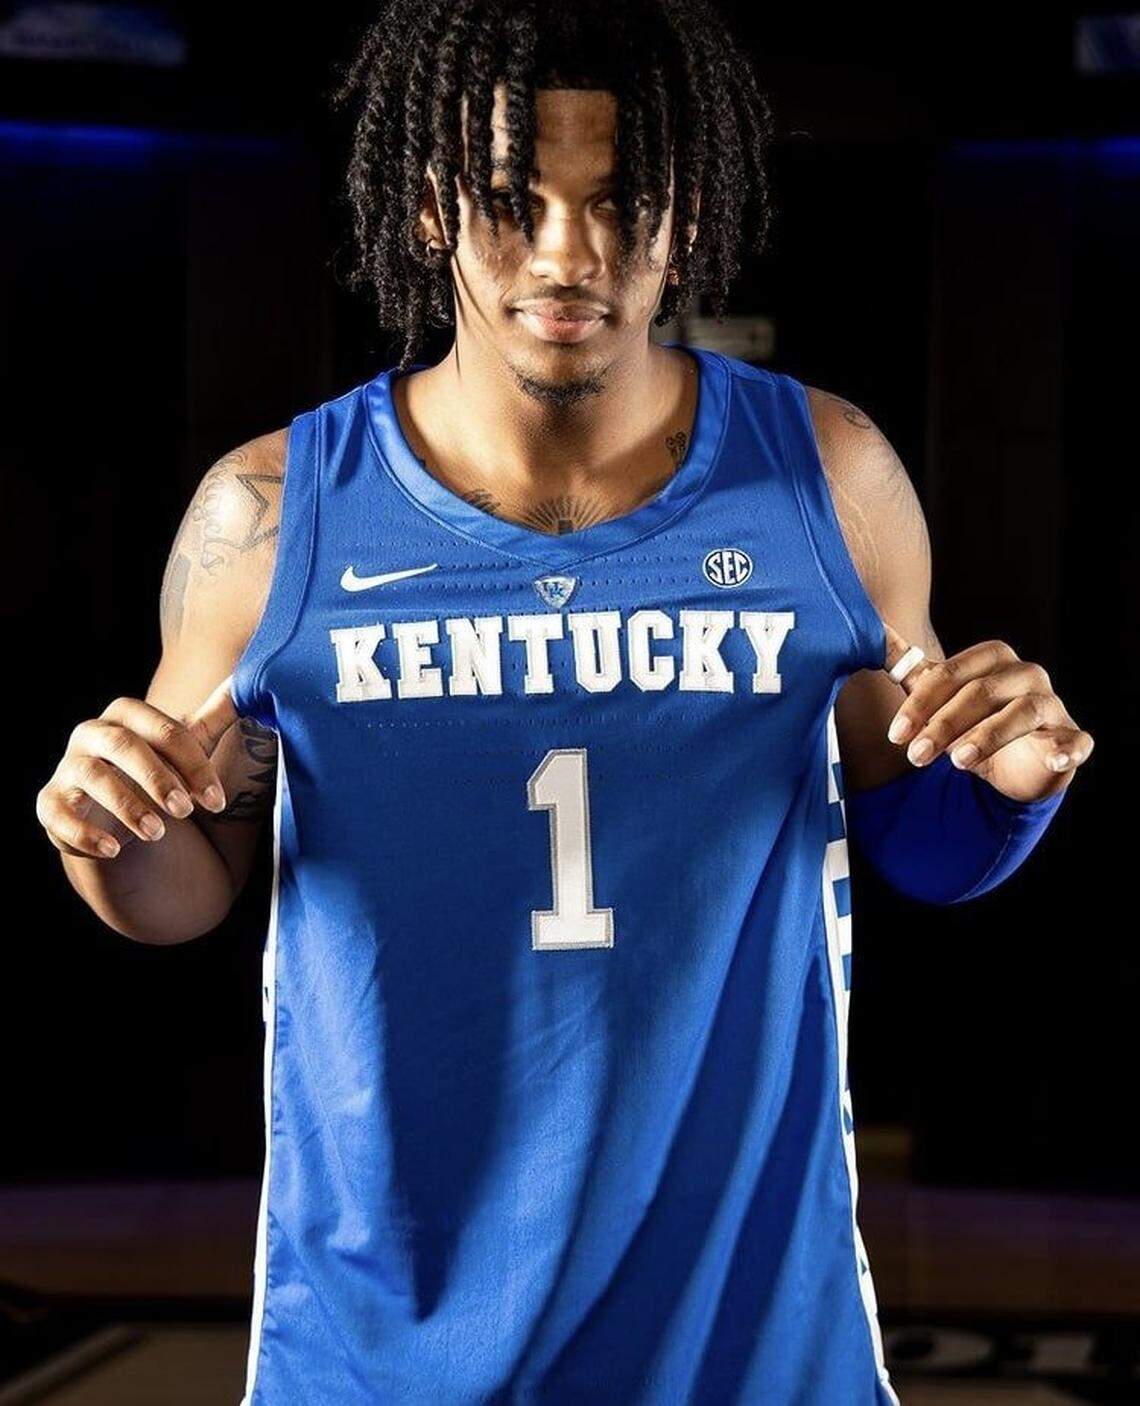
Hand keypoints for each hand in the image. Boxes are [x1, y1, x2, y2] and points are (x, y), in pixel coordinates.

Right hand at [36, 675, 239, 858]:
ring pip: (92, 777)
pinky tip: (114, 849)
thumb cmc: (155, 769)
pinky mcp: (50, 803)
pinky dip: (85, 834)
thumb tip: (243, 685)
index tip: (216, 800)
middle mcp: (91, 734)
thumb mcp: (185, 747)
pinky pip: (59, 815)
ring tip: (158, 833)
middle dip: (157, 778)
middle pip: (123, 746)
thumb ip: (212, 719)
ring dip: (127, 806)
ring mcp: (67, 768)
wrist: (115, 808)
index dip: (194, 764)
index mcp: (126, 715)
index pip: (164, 730)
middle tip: (185, 811)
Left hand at [881, 623, 1093, 802]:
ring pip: (1024, 713)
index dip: (920, 703)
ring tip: (957, 762)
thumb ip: (909, 665)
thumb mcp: (939, 694)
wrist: (1014, 761)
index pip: (951, 673)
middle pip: (982, 692)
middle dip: (944, 725)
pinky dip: (1067, 748)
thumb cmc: (972, 721)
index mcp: (993, 659)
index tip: (895, 735)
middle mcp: (1026, 675)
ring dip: (989, 737)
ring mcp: (1052, 706)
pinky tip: (1054, 758)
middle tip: (915, 756)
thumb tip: (872, 630)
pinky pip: (1075, 741)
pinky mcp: (1072, 739)